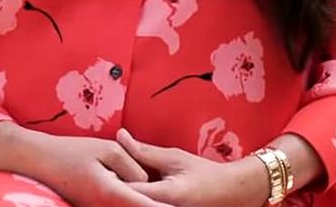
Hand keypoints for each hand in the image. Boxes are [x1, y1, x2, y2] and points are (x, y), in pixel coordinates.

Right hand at [0, 122, 173, 206]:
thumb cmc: (73, 151)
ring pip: (129, 206)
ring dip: (145, 201)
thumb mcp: (108, 149)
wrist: (40, 162)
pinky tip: (141, 192)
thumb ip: (133, 165)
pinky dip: (132, 200)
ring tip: (164, 199)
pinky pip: (119, 204)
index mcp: (113, 193)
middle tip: (181, 204)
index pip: (147, 206)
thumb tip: (147, 180)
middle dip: (157, 206)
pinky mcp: (95, 206)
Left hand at [116, 128, 269, 206]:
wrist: (231, 193)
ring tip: (120, 181)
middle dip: (118, 189)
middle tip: (108, 175)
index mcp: (169, 195)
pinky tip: (136, 190)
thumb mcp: (175, 157)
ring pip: (137, 206)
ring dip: (128, 195)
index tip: (104, 168)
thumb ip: (145, 151)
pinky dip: (140, 199)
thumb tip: (120, 136)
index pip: (131, 189)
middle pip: (131, 201)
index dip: (114, 179)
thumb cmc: (203, 173)